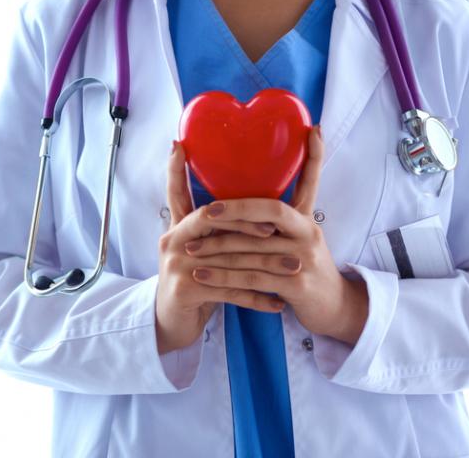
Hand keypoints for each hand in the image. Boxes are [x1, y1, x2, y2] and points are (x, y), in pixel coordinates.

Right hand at [155, 141, 287, 354]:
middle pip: (212, 219)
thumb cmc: (198, 283)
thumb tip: (259, 211)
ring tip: (294, 266)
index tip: (181, 145)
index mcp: (180, 227)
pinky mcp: (184, 289)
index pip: (178, 192)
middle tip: (278, 224)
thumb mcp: (205, 252)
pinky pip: (229, 290)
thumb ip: (221, 230)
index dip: (178, 169)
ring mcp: (175, 264)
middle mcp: (173, 240)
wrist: (173, 324)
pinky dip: (257, 297)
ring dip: (265, 262)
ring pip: (228, 257)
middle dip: (248, 220)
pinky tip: (279, 303)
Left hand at [184, 126, 369, 345]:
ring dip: (217, 248)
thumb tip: (248, 203)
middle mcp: (308, 233)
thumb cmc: (307, 269)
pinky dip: (224, 277)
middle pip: (270, 211)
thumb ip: (281, 221)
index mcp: (307, 219)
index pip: (311, 181)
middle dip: (234, 209)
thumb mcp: (301, 240)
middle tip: (204, 211)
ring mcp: (304, 259)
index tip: (310, 132)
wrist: (333, 307)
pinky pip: (252, 277)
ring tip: (189, 247)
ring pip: (254, 247)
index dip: (313, 156)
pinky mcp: (297, 284)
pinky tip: (201, 275)